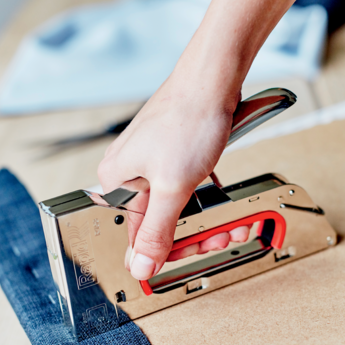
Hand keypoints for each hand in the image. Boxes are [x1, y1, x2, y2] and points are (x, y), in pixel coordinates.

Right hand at [98, 69, 248, 280]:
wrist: (214, 80)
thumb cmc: (189, 118)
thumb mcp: (172, 187)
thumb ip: (156, 231)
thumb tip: (141, 265)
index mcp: (117, 179)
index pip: (135, 233)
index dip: (164, 251)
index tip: (187, 257)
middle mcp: (130, 171)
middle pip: (159, 221)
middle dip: (193, 233)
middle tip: (216, 238)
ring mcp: (153, 161)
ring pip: (178, 206)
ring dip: (205, 220)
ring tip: (228, 224)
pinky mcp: (173, 154)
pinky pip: (187, 188)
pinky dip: (206, 199)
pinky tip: (224, 206)